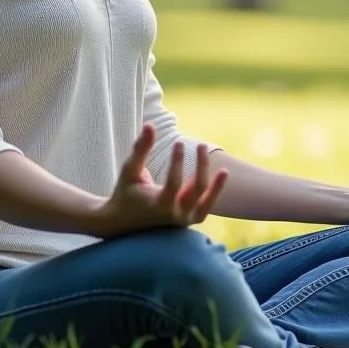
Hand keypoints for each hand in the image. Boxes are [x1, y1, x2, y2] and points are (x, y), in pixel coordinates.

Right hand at [91, 124, 228, 238]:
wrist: (123, 222)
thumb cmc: (125, 192)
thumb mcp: (130, 170)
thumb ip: (141, 149)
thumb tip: (150, 125)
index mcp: (158, 205)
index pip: (174, 183)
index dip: (177, 161)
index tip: (178, 142)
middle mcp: (174, 216)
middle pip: (196, 191)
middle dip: (202, 166)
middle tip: (202, 145)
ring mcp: (183, 221)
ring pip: (206, 204)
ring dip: (216, 187)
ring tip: (225, 171)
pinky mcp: (188, 221)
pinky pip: (205, 207)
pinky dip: (213, 194)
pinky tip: (219, 177)